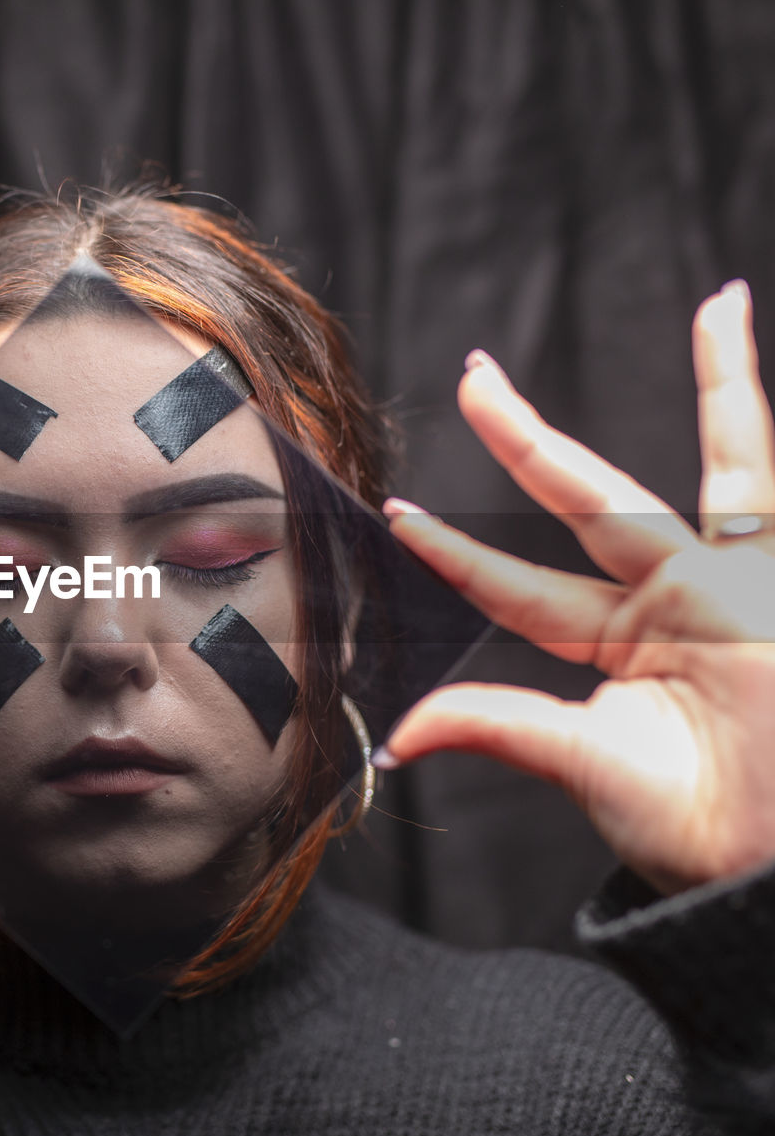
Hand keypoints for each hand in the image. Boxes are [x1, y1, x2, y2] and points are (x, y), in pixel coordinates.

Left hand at [381, 282, 774, 895]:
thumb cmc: (700, 829)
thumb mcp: (583, 765)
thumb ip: (498, 727)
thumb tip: (398, 739)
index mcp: (614, 643)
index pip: (515, 584)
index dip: (458, 550)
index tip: (399, 512)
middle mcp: (672, 599)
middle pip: (585, 494)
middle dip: (526, 436)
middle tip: (472, 374)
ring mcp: (738, 583)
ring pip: (722, 462)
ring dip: (722, 382)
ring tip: (719, 306)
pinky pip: (770, 480)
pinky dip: (758, 408)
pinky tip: (758, 331)